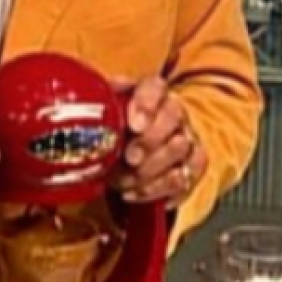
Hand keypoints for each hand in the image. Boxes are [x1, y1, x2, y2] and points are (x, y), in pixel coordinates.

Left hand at [111, 77, 207, 207]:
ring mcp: (187, 138)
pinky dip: (157, 190)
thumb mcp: (104, 112)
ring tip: (124, 181)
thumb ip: (100, 102)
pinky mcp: (192, 167)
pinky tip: (133, 194)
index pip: (155, 87)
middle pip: (174, 116)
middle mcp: (174, 111)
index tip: (133, 125)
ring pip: (181, 149)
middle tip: (130, 158)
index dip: (146, 104)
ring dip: (150, 170)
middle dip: (150, 141)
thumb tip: (90, 98)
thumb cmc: (117, 130)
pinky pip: (184, 178)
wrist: (130, 156)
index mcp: (151, 92)